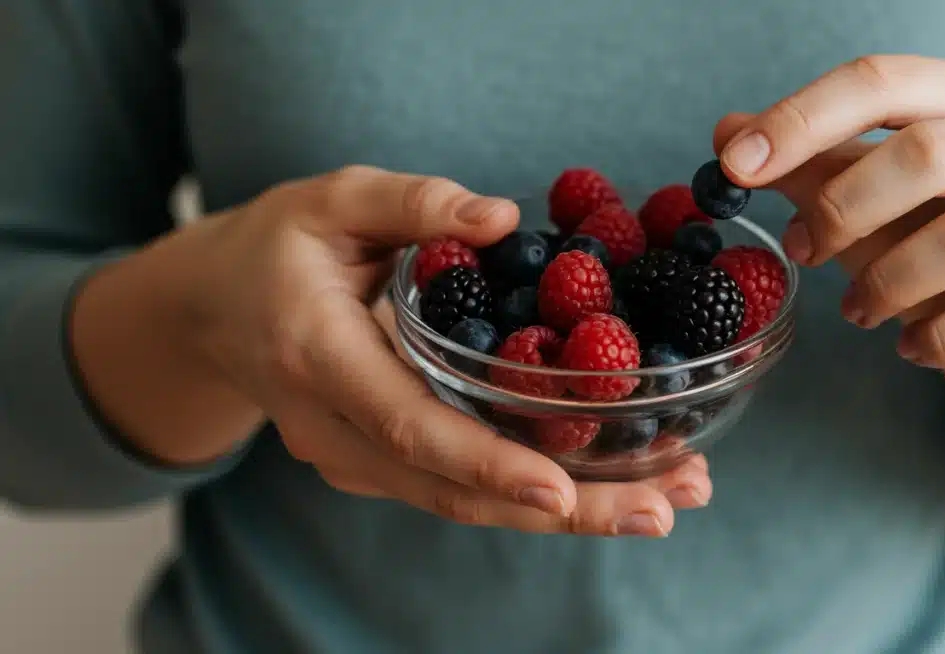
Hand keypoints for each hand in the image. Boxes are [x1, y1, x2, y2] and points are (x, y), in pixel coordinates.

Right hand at [178, 165, 708, 535]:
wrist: (213, 312)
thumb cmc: (276, 248)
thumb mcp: (333, 200)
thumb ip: (415, 204)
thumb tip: (505, 217)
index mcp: (319, 358)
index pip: (406, 425)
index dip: (484, 462)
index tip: (558, 489)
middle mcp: (333, 429)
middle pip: (452, 489)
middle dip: (562, 509)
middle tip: (662, 512)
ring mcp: (353, 460)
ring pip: (464, 502)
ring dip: (568, 512)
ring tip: (668, 502)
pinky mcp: (379, 466)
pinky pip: (458, 488)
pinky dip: (534, 494)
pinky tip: (611, 486)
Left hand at [714, 55, 944, 394]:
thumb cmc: (937, 237)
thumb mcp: (869, 193)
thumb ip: (808, 164)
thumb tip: (730, 133)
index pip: (882, 82)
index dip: (801, 120)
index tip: (736, 164)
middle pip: (929, 153)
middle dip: (844, 207)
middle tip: (802, 250)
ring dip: (885, 283)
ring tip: (855, 310)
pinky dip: (939, 338)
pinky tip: (910, 347)